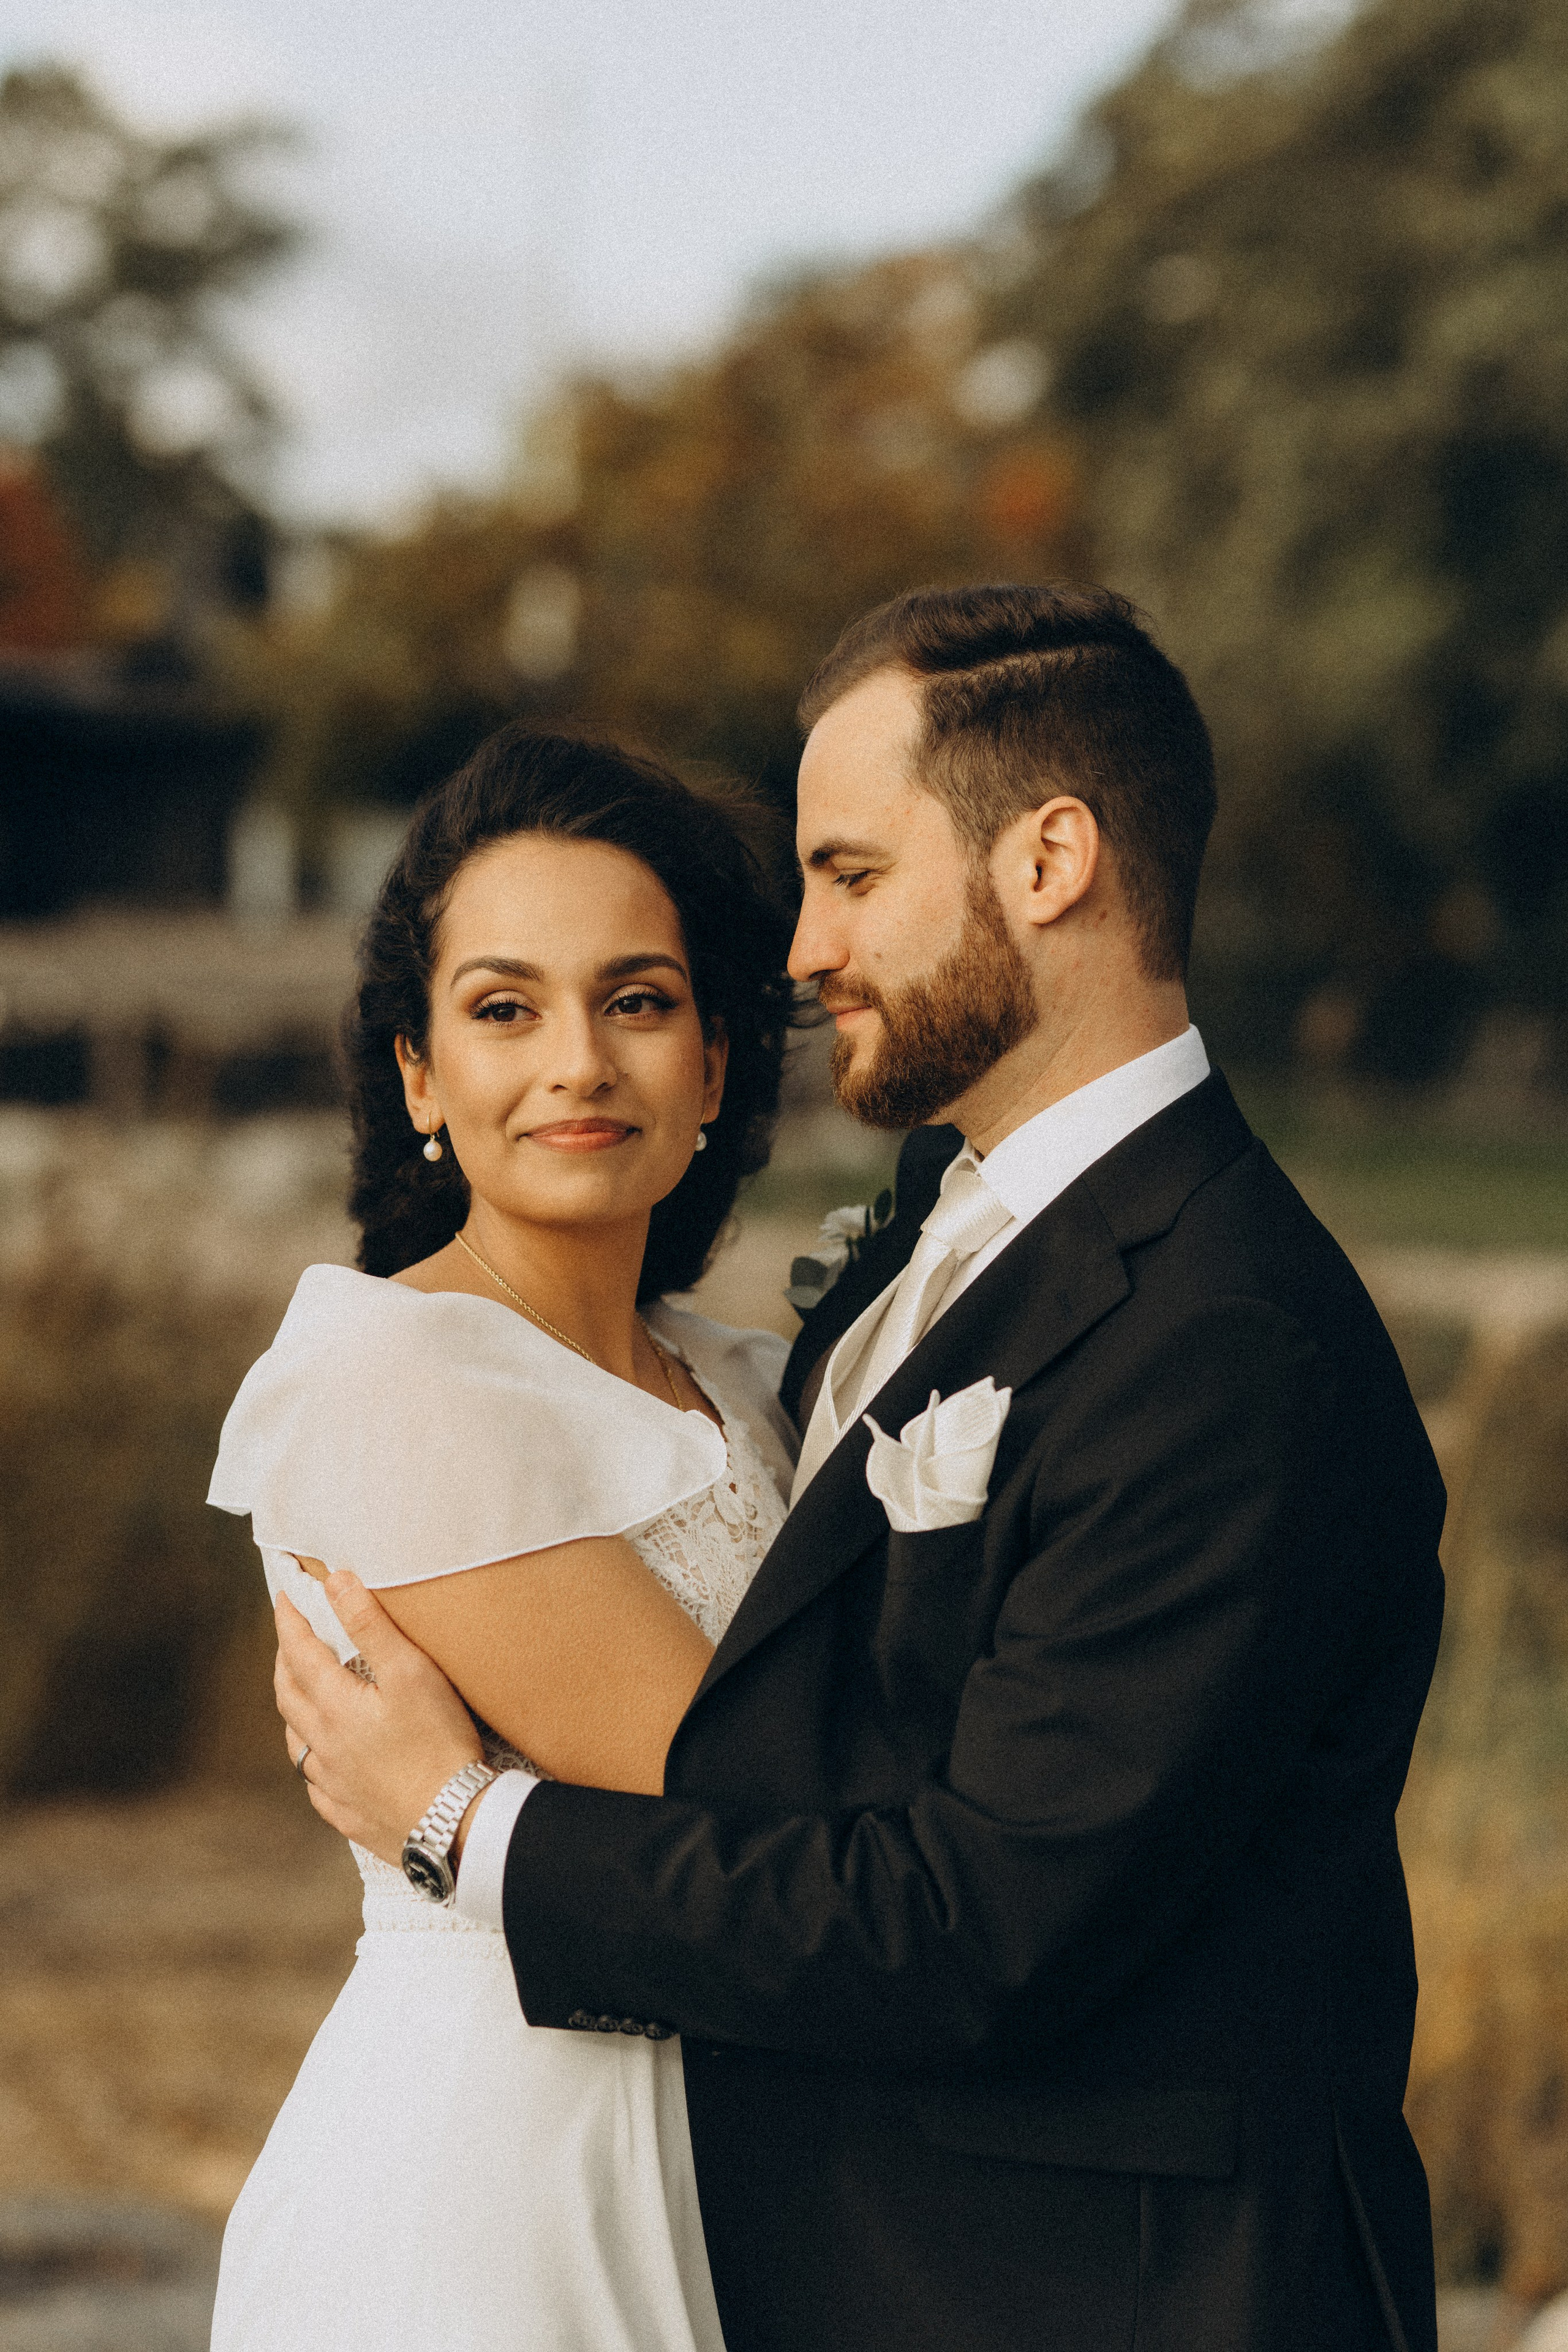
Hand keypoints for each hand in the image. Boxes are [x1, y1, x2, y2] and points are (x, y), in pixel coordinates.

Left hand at [275, 1572, 483, 1866]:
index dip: (290, 1621)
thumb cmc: (438, 1743)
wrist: (453, 1822)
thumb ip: (370, 1625)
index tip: (284, 1597)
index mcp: (335, 1706)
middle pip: (289, 1695)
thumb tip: (336, 1582)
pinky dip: (313, 1761)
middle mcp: (324, 1745)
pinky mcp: (349, 1813)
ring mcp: (333, 1784)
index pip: (299, 1652)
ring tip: (301, 1693)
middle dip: (285, 1661)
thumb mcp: (410, 1672)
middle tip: (291, 1639)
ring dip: (293, 1709)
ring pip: (297, 1741)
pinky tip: (325, 1760)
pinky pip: (316, 1784)